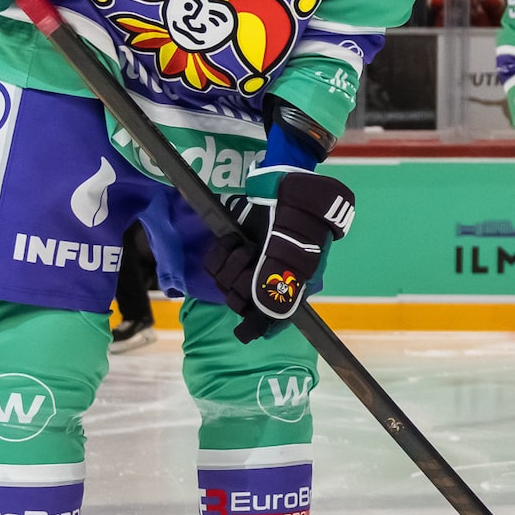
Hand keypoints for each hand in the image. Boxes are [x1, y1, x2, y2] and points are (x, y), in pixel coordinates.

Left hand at [206, 167, 353, 342]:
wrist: (286, 182)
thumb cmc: (300, 216)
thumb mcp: (296, 251)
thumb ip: (279, 284)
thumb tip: (266, 314)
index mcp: (294, 286)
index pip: (275, 319)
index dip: (258, 325)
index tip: (245, 332)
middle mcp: (271, 280)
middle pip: (244, 302)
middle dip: (240, 283)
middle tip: (251, 259)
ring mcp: (251, 264)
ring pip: (226, 285)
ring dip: (230, 266)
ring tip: (243, 245)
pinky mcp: (234, 250)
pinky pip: (215, 266)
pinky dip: (218, 255)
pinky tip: (230, 241)